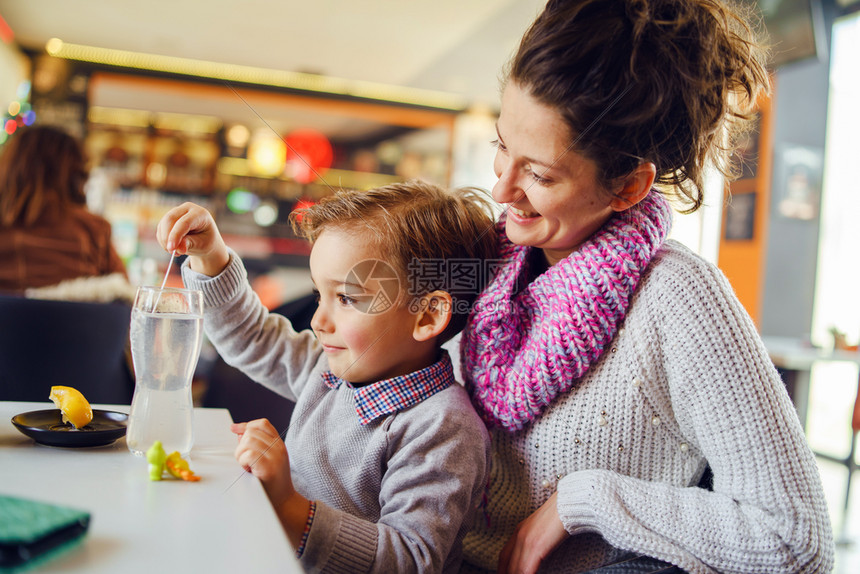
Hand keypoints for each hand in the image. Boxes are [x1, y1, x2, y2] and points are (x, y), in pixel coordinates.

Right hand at [156, 202, 229, 276]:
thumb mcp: (202, 245)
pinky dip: (163, 241)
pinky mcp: (168, 219)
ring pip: (163, 225)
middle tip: (172, 252)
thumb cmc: (206, 241)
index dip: (176, 235)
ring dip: (165, 241)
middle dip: (167, 237)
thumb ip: (190, 244)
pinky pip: (160, 230)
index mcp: (200, 213)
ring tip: (177, 252)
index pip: (185, 222)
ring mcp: (176, 212)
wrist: (205, 240)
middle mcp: (187, 209)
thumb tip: (178, 248)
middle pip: (170, 219)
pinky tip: (174, 247)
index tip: (172, 248)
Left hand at [231, 419, 310, 548]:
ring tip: (248, 467)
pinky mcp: (269, 466)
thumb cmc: (272, 483)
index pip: (262, 424)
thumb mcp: (268, 459)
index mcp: (279, 444)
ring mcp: (275, 456)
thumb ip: (256, 446)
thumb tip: (238, 433)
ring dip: (241, 455)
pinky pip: (248, 454)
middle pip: (251, 432)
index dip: (246, 425)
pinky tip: (249, 470)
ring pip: (247, 442)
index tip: (234, 429)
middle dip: (241, 446)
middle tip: (246, 462)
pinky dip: (243, 462)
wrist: (284, 502)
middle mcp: (279, 447)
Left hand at [497, 492, 568, 573]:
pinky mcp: (536, 546)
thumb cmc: (560, 514)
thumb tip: (537, 554)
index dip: (503, 568)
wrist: (568, 503)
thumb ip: (536, 540)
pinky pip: (525, 569)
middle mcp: (519, 536)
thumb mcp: (542, 528)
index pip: (504, 555)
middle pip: (506, 563)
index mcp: (520, 531)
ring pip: (515, 568)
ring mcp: (526, 541)